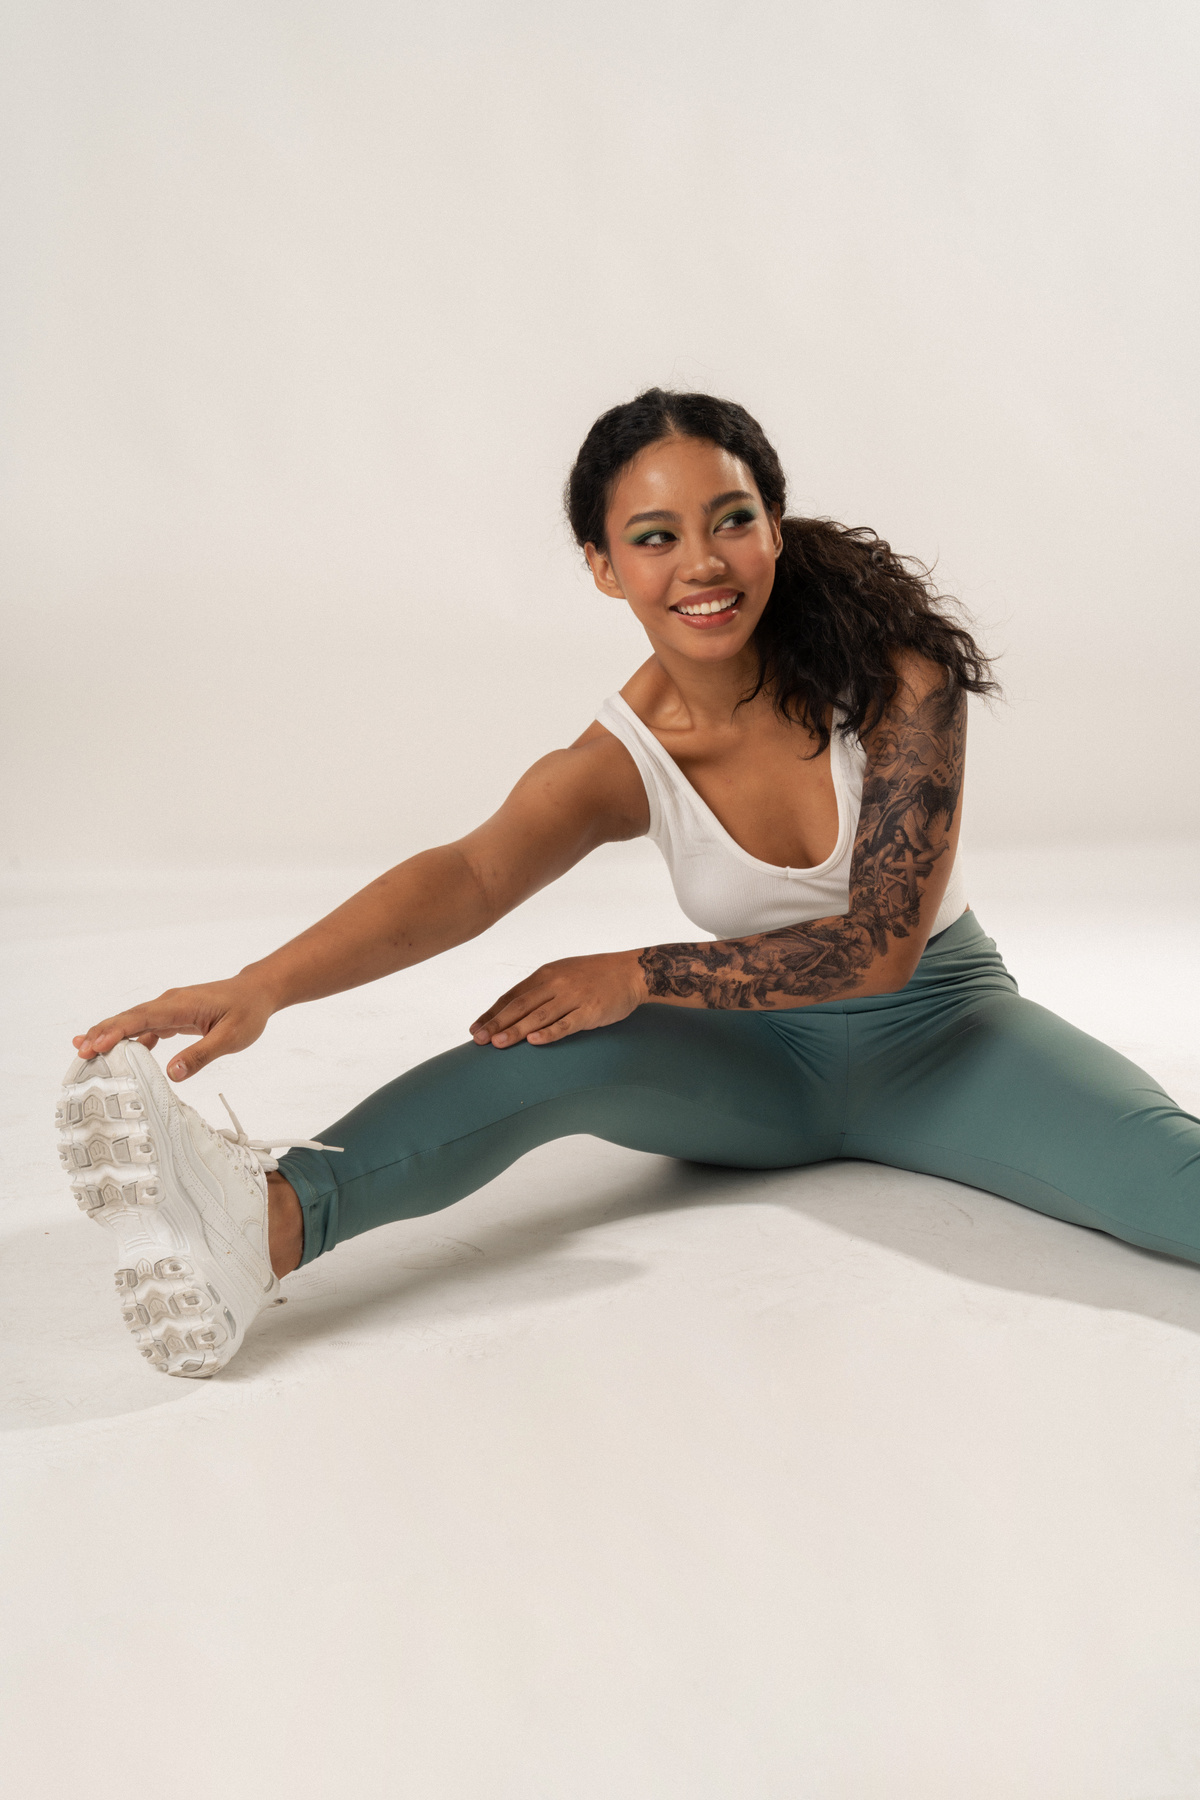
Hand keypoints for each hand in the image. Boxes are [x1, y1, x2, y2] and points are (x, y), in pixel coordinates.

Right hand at [72, 975, 275, 1080]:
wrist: (256, 992)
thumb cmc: (247, 1012)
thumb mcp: (231, 1038)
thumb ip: (201, 1055)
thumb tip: (172, 1074)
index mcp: (180, 1005)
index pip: (142, 1018)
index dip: (117, 1032)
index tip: (97, 1045)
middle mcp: (169, 1003)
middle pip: (129, 1018)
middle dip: (103, 1034)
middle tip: (79, 1052)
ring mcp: (169, 1009)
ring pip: (133, 1022)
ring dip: (110, 1035)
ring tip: (86, 1052)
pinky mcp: (172, 1016)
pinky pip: (144, 1027)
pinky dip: (128, 1038)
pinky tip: (115, 1052)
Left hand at [470, 951, 646, 1047]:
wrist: (631, 972)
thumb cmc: (596, 975)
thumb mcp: (564, 972)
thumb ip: (542, 987)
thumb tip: (516, 1007)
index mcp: (547, 974)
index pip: (512, 995)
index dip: (492, 1013)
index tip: (475, 1028)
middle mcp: (556, 983)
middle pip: (520, 1005)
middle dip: (496, 1023)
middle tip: (478, 1039)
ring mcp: (573, 997)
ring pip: (538, 1016)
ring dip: (516, 1030)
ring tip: (497, 1044)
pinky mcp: (590, 1011)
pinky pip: (566, 1024)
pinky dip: (549, 1033)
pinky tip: (533, 1042)